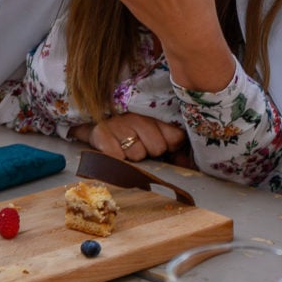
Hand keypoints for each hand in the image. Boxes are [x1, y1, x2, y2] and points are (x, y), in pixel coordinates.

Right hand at [72, 112, 186, 162]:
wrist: (95, 126)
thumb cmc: (129, 135)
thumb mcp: (152, 137)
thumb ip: (173, 149)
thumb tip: (187, 164)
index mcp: (154, 116)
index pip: (175, 137)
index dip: (170, 147)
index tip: (164, 148)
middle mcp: (137, 117)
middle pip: (157, 147)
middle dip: (150, 153)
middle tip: (140, 149)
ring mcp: (119, 124)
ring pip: (137, 154)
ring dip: (132, 158)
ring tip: (125, 149)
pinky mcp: (101, 134)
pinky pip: (117, 158)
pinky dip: (116, 160)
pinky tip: (113, 152)